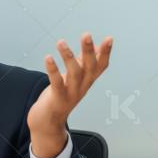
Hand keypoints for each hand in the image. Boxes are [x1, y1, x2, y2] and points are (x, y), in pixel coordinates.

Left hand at [27, 33, 112, 157]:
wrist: (48, 122)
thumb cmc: (61, 95)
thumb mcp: (75, 78)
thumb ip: (84, 62)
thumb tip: (95, 47)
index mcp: (87, 80)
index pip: (101, 66)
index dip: (106, 53)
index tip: (110, 38)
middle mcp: (83, 86)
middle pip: (90, 67)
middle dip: (89, 51)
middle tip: (86, 34)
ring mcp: (71, 93)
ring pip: (74, 73)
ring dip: (68, 56)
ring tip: (60, 42)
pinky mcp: (58, 99)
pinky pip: (57, 83)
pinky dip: (53, 70)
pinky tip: (48, 58)